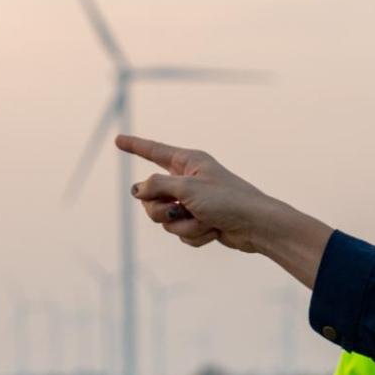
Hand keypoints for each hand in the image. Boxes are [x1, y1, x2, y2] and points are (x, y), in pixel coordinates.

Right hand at [118, 135, 333, 285]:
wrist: (256, 226)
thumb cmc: (228, 200)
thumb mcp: (188, 189)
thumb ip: (157, 186)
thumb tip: (137, 191)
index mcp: (188, 162)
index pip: (154, 152)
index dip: (135, 146)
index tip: (118, 140)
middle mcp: (188, 181)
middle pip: (151, 197)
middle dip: (161, 209)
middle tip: (179, 209)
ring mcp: (192, 203)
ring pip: (164, 219)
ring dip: (183, 225)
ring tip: (205, 221)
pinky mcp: (198, 222)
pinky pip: (180, 232)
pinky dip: (194, 235)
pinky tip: (213, 232)